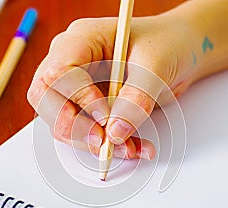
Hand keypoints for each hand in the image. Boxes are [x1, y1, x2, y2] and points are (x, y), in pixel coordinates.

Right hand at [27, 14, 196, 159]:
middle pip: (47, 99)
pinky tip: (132, 147)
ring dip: (93, 142)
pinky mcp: (89, 106)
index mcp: (83, 39)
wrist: (180, 51)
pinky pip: (86, 132)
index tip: (105, 116)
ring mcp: (78, 85)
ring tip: (128, 148)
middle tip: (103, 142)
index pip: (58, 72)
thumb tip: (115, 132)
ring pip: (64, 122)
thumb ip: (136, 98)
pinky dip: (108, 146)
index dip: (77, 98)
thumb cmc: (167, 43)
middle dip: (73, 127)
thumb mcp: (156, 65)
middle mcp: (73, 62)